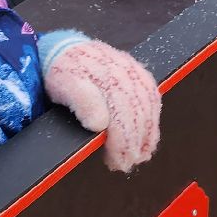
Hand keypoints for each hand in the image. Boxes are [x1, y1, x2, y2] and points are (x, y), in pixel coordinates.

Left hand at [43, 38, 160, 171]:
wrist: (66, 51)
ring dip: (146, 136)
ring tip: (139, 156)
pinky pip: (152, 100)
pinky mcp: (140, 74)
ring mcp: (135, 71)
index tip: (117, 162)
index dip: (122, 143)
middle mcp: (125, 71)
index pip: (122, 115)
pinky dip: (152, 122)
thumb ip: (82, 102)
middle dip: (132, 144)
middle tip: (124, 164)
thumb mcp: (65, 86)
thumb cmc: (64, 72)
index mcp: (107, 75)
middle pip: (137, 114)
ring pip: (148, 109)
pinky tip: (147, 138)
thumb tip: (99, 125)